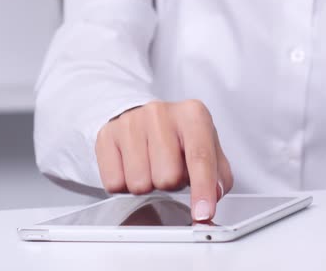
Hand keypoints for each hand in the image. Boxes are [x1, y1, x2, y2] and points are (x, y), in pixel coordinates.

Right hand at [95, 100, 233, 220]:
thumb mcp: (207, 147)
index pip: (199, 158)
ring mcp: (131, 122)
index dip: (202, 190)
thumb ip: (218, 175)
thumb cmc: (178, 137)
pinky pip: (115, 183)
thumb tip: (214, 194)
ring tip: (151, 166)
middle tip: (169, 169)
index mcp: (192, 114)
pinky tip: (132, 166)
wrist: (141, 118)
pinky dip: (125, 183)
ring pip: (140, 183)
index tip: (203, 213)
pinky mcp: (107, 135)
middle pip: (167, 177)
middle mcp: (160, 113)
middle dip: (170, 183)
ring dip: (148, 184)